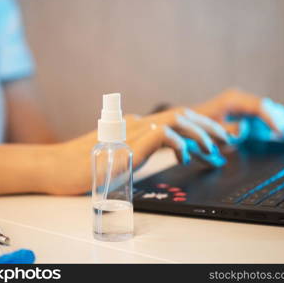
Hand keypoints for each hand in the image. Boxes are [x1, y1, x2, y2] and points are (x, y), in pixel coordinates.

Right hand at [44, 111, 226, 194]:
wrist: (56, 168)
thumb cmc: (83, 167)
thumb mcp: (117, 158)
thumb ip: (136, 150)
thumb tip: (156, 150)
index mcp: (135, 126)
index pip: (174, 121)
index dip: (199, 127)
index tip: (216, 141)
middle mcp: (135, 123)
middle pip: (180, 114)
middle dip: (208, 125)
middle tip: (228, 139)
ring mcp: (131, 131)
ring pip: (175, 120)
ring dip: (200, 132)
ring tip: (215, 148)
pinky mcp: (126, 143)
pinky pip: (161, 134)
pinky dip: (178, 143)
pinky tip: (184, 157)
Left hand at [193, 89, 283, 145]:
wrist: (188, 120)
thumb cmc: (198, 125)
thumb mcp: (211, 129)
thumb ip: (228, 129)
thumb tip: (244, 128)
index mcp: (234, 99)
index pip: (261, 107)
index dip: (274, 120)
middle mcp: (242, 98)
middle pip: (271, 108)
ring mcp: (246, 104)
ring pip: (272, 111)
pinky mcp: (247, 112)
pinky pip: (268, 116)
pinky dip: (281, 123)